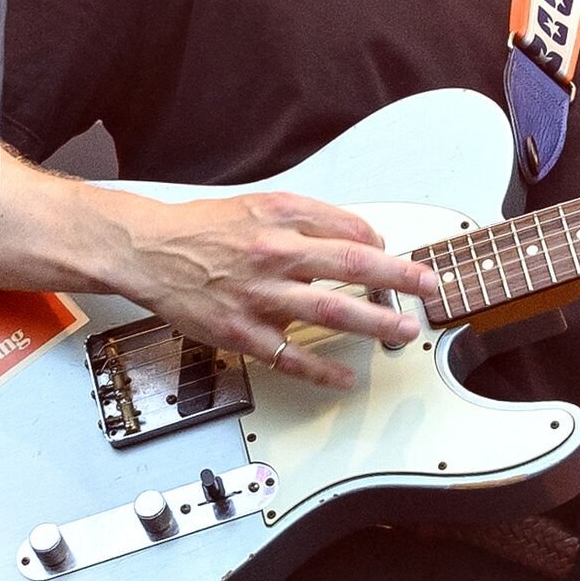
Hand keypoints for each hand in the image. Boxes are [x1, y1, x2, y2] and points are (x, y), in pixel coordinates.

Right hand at [104, 188, 440, 391]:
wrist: (149, 253)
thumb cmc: (204, 230)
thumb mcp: (259, 204)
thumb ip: (310, 217)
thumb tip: (361, 235)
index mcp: (280, 222)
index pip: (348, 231)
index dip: (384, 246)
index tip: (404, 261)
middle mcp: (274, 256)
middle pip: (350, 265)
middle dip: (397, 278)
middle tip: (430, 288)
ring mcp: (259, 297)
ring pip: (329, 310)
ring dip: (373, 321)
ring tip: (402, 330)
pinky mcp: (241, 333)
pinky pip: (289, 356)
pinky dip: (321, 369)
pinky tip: (344, 376)